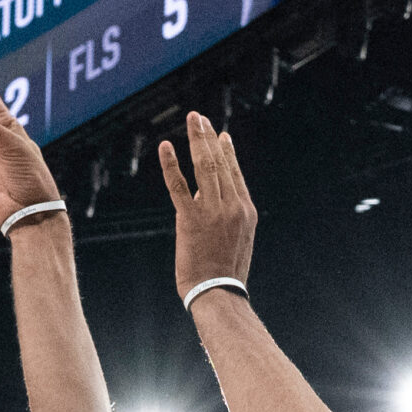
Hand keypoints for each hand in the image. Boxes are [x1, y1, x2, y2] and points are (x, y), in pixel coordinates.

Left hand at [158, 112, 256, 300]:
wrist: (219, 293)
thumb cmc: (225, 271)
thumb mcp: (235, 239)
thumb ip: (223, 213)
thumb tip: (203, 192)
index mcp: (246, 210)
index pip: (235, 173)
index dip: (227, 151)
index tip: (220, 135)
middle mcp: (232, 206)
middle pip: (220, 163)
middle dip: (209, 137)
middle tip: (199, 118)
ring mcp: (212, 212)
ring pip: (204, 167)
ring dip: (197, 140)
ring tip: (192, 120)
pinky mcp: (190, 220)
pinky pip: (178, 185)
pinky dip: (170, 164)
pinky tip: (165, 146)